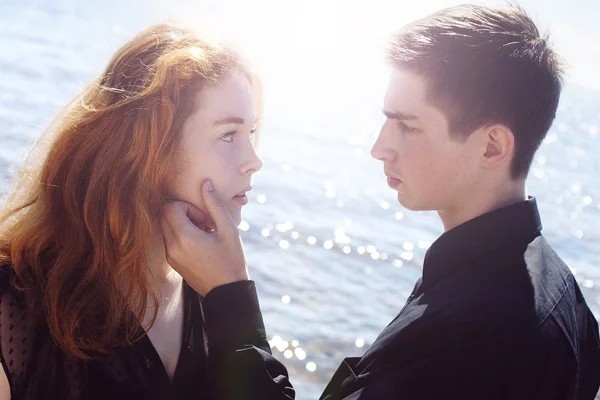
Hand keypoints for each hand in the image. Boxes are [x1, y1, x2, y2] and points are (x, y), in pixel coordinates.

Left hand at [159, 180, 248, 295]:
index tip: (203, 216)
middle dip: (182, 212)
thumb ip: (215, 204)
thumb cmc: (231, 260)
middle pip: (164, 215)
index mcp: (185, 237)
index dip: (186, 206)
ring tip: (203, 233)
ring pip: (165, 227)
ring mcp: (170, 256)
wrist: (227, 292)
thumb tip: (205, 183)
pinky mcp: (172, 262)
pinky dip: (180, 235)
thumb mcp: (228, 230)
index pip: (170, 207)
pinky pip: (168, 239)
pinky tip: (199, 243)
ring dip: (181, 223)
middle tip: (203, 222)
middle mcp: (172, 247)